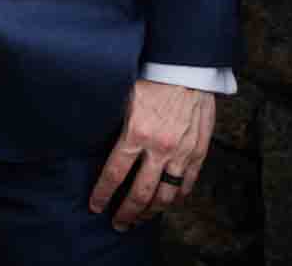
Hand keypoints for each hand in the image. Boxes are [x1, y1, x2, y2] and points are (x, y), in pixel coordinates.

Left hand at [89, 80, 215, 230]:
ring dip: (151, 212)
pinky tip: (168, 202)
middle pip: (139, 193)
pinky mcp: (198, 152)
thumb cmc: (153, 77)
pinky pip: (187, 185)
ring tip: (141, 219)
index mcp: (136, 133)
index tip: (96, 206)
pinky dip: (177, 198)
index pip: (114, 174)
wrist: (188, 67)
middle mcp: (159, 148)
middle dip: (126, 213)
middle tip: (118, 223)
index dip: (102, 194)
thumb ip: (114, 121)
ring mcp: (181, 153)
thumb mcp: (125, 96)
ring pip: (165, 196)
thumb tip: (93, 134)